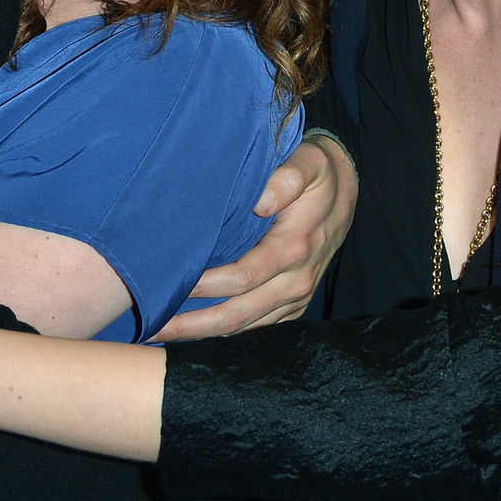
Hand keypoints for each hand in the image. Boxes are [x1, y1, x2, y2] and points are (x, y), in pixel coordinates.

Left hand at [155, 134, 356, 340]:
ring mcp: (296, 297)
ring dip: (206, 335)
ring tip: (165, 335)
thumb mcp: (309, 164)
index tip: (172, 286)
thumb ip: (287, 178)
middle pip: (240, 313)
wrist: (345, 191)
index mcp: (294, 248)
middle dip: (196, 324)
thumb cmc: (317, 174)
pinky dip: (230, 336)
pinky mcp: (294, 304)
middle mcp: (296, 280)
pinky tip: (198, 336)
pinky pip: (261, 329)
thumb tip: (261, 201)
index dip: (206, 286)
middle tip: (154, 327)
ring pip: (248, 327)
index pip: (243, 277)